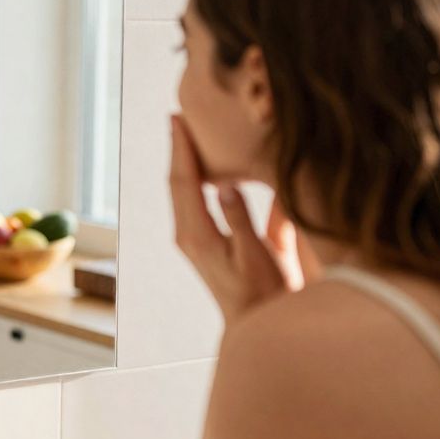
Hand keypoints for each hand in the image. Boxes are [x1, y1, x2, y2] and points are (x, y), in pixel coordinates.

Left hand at [169, 114, 312, 325]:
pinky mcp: (201, 242)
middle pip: (176, 182)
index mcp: (197, 234)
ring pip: (181, 191)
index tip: (178, 119)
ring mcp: (192, 239)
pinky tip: (202, 168)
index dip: (181, 148)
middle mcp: (188, 234)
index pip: (184, 181)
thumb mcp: (258, 254)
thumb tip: (224, 184)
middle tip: (179, 115)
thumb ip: (240, 218)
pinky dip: (193, 180)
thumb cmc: (262, 292)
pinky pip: (191, 202)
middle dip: (177, 148)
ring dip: (182, 161)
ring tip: (186, 133)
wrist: (255, 322)